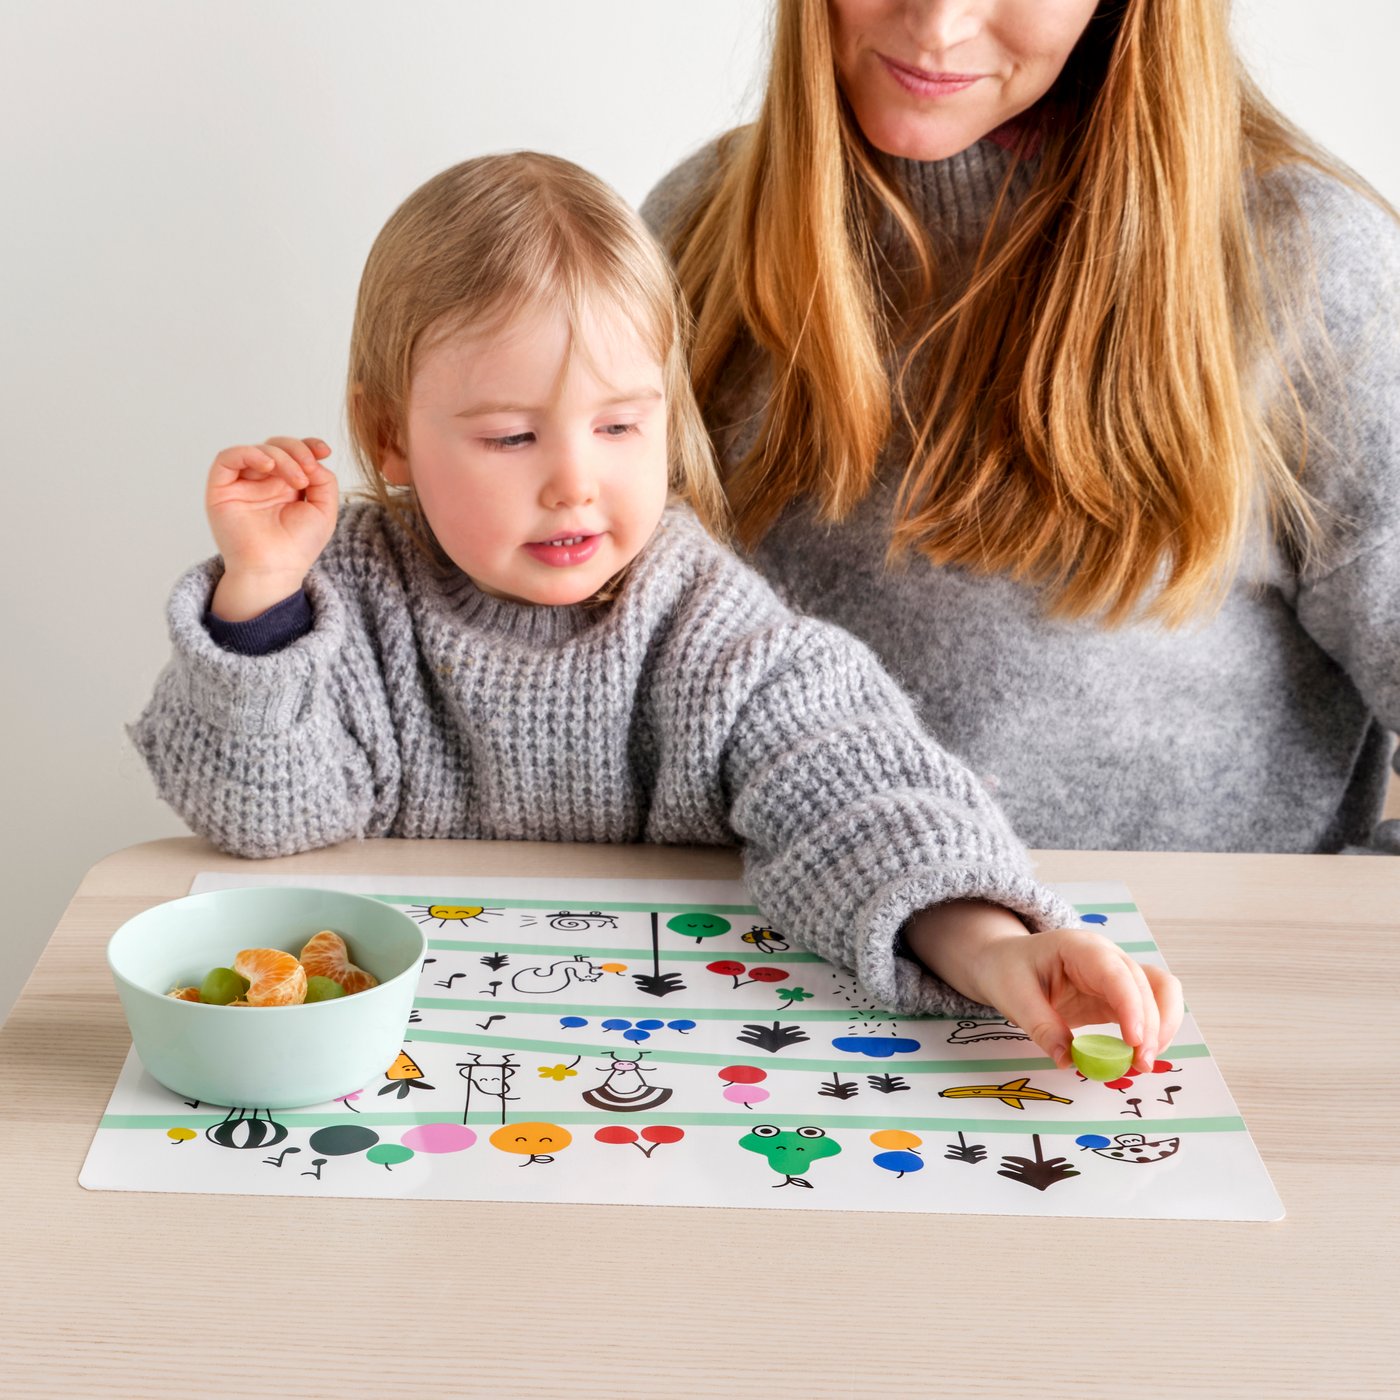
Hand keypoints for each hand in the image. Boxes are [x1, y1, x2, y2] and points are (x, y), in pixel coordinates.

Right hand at [206, 436, 337, 620]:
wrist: (275, 570)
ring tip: (296, 479)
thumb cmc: (297, 547)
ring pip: (256, 450)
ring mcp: (242, 485)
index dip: (308, 445)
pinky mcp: (221, 489)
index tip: (324, 451)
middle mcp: (262, 483)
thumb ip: (324, 481)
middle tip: (309, 468)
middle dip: (296, 450)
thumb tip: (314, 460)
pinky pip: (228, 458)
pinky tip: (268, 467)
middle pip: (276, 447)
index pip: (293, 453)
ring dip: (280, 456)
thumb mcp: (323, 510)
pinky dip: (249, 454)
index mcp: (285, 486)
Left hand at [902, 901, 1183, 1072]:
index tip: (1134, 1042)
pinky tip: (1139, 1055)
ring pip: (1160, 992)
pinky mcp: (1117, 996)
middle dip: (1150, 1026)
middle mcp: (1107, 956)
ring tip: (1143, 1063)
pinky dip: (1153, 1032)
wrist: (1004, 960)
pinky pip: (1149, 1009)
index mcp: (1079, 947)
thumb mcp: (1013, 995)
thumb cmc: (1007, 969)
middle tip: (1138, 1065)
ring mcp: (1116, 975)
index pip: (1115, 973)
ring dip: (1161, 1028)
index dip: (1131, 1006)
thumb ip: (1041, 1026)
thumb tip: (1067, 1060)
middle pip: (1146, 985)